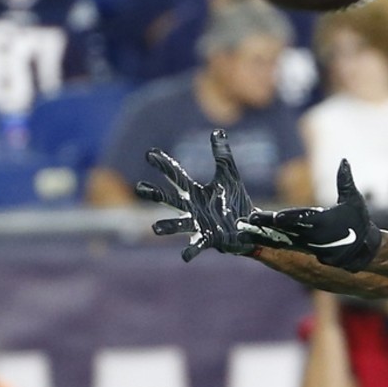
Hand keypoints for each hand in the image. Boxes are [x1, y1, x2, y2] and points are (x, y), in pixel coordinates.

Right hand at [136, 129, 256, 261]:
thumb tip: (218, 130)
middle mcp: (192, 208)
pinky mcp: (209, 239)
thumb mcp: (229, 174)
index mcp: (195, 192)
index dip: (164, 165)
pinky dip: (190, 250)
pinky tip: (184, 256)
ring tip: (155, 228)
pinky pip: (197, 245)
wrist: (249, 225)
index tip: (150, 153)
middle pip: (169, 200)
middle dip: (155, 194)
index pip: (176, 176)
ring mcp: (199, 224)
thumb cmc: (235, 201)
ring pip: (178, 224)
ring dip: (167, 226)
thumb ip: (222, 154)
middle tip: (139, 188)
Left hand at [241, 159, 381, 271]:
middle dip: (267, 224)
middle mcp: (312, 236)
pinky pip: (284, 243)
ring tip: (246, 225)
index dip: (289, 218)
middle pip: (286, 229)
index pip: (303, 219)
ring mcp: (307, 244)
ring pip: (281, 237)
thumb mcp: (354, 200)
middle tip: (249, 220)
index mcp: (324, 223)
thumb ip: (345, 181)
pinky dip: (269, 238)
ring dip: (263, 232)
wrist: (361, 248)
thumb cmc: (358, 221)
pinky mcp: (303, 249)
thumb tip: (343, 160)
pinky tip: (255, 231)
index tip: (275, 217)